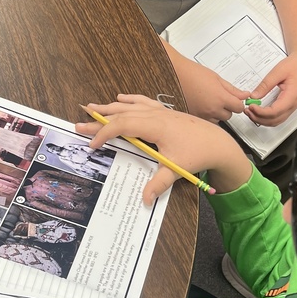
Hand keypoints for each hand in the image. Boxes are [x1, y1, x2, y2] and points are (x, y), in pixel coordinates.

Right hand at [76, 95, 251, 204]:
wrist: (218, 143)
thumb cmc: (198, 154)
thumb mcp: (176, 169)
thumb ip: (159, 183)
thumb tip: (145, 199)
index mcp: (155, 126)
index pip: (122, 126)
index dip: (104, 133)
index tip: (92, 145)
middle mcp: (155, 115)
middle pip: (121, 114)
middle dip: (99, 120)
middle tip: (79, 124)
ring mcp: (160, 111)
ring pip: (129, 106)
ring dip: (110, 107)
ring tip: (91, 107)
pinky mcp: (165, 112)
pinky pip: (142, 101)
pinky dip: (129, 100)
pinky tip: (120, 98)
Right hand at [162, 42, 246, 122]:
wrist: (175, 75)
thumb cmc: (193, 73)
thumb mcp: (217, 78)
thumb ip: (232, 89)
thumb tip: (244, 95)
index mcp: (220, 98)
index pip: (238, 108)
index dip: (238, 103)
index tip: (235, 99)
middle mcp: (211, 110)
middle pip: (229, 116)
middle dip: (228, 108)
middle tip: (220, 97)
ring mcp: (202, 115)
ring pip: (218, 120)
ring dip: (217, 113)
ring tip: (209, 101)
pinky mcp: (193, 117)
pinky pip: (206, 121)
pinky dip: (207, 115)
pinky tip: (202, 105)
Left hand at [246, 49, 296, 126]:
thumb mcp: (279, 71)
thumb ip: (266, 84)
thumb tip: (254, 96)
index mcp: (291, 96)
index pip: (274, 112)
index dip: (260, 112)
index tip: (251, 106)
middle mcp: (293, 105)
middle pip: (274, 120)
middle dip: (258, 118)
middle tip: (247, 110)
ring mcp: (292, 106)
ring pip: (276, 121)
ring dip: (262, 119)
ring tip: (251, 111)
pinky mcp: (290, 105)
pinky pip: (278, 117)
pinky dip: (267, 117)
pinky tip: (259, 111)